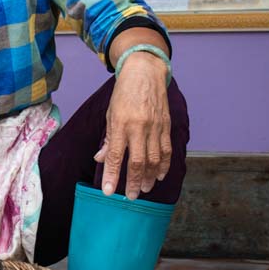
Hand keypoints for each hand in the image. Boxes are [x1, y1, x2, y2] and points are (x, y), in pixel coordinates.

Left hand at [97, 51, 172, 199]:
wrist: (145, 72)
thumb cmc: (124, 93)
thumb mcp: (110, 114)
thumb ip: (108, 139)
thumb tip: (101, 159)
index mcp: (121, 124)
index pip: (116, 156)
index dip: (113, 176)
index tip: (109, 192)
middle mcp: (139, 127)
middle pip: (138, 162)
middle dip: (134, 182)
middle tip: (131, 196)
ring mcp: (155, 126)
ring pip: (155, 159)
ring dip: (150, 178)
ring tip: (145, 189)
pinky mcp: (166, 125)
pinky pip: (167, 150)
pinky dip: (164, 165)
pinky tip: (160, 175)